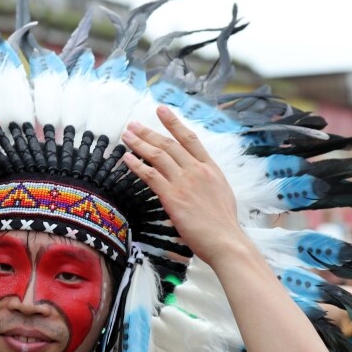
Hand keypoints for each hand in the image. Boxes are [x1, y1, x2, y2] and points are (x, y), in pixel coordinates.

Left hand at [121, 106, 244, 262]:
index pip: (190, 139)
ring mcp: (185, 182)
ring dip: (139, 143)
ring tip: (126, 135)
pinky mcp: (173, 196)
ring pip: (158, 155)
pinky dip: (136, 165)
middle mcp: (197, 170)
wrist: (226, 241)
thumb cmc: (224, 224)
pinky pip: (150, 175)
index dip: (174, 123)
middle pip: (169, 144)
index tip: (161, 110)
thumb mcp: (221, 193)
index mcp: (211, 168)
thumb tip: (196, 178)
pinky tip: (126, 158)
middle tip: (133, 124)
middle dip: (149, 131)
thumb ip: (207, 181)